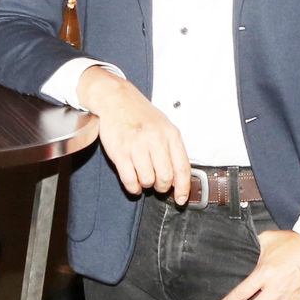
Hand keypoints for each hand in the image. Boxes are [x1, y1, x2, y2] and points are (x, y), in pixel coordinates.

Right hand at [77, 67, 191, 200]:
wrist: (117, 99)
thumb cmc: (141, 114)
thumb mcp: (164, 126)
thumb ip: (173, 149)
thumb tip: (179, 177)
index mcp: (170, 134)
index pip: (182, 168)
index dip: (183, 188)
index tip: (181, 199)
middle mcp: (155, 139)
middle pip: (165, 178)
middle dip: (162, 186)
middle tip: (158, 183)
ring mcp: (136, 146)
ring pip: (147, 180)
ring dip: (146, 184)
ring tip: (144, 177)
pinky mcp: (119, 152)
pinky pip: (129, 180)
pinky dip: (133, 187)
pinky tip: (134, 183)